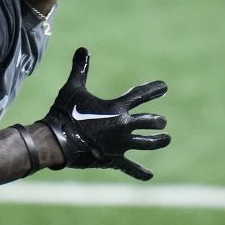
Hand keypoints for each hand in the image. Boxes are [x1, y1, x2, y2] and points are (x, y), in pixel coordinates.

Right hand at [41, 48, 170, 178]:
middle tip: (162, 122)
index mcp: (117, 108)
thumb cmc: (65, 112)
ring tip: (167, 139)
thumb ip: (80, 69)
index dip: (154, 89)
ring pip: (148, 143)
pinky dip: (140, 172)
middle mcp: (124, 126)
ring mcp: (121, 145)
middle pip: (150, 122)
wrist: (58, 140)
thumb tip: (82, 48)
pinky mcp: (114, 159)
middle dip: (158, 121)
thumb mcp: (73, 88)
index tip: (164, 87)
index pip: (141, 95)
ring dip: (159, 141)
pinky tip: (150, 176)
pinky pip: (130, 167)